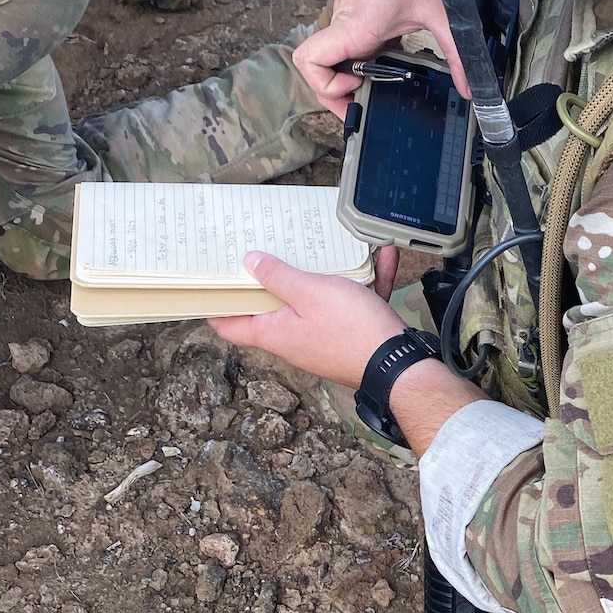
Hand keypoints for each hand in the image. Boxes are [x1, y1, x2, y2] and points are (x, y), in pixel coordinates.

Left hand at [210, 245, 403, 387]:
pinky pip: (353, 304)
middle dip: (274, 278)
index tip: (212, 282)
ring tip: (332, 248)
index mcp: (275, 332)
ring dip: (327, 275)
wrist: (400, 364)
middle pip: (274, 308)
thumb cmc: (350, 330)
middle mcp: (295, 340)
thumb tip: (250, 263)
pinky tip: (379, 258)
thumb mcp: (308, 291)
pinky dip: (363, 282)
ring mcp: (324, 339)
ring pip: (318, 301)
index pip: (229, 326)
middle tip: (269, 249)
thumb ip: (277, 276)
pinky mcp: (352, 337)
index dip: (218, 305)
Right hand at [291, 0, 469, 116]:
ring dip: (347, 74)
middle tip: (366, 101)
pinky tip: (385, 56)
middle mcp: (343, 20)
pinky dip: (356, 55)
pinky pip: (343, 39)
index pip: (310, 62)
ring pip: (330, 56)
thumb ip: (457, 53)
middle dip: (336, 92)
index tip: (356, 92)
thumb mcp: (442, 10)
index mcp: (357, 25)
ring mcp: (344, 12)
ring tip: (378, 82)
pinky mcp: (352, 5)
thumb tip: (470, 88)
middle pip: (318, 68)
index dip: (325, 88)